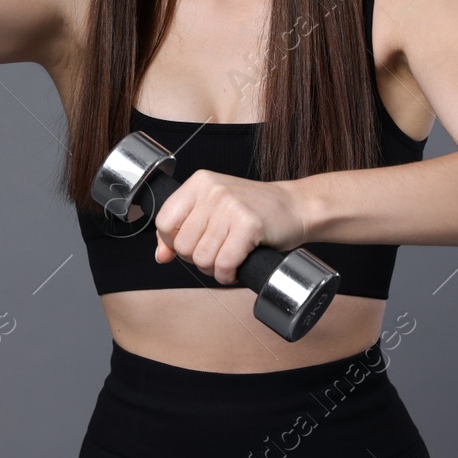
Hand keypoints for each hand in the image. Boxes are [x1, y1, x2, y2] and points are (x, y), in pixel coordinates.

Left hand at [152, 170, 307, 283]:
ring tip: (229, 258)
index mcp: (198, 182)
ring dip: (215, 269)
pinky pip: (223, 264)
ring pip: (201, 258)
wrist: (297, 207)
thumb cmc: (254, 211)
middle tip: (218, 252)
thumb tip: (160, 256)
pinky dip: (228, 274)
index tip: (194, 244)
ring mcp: (230, 206)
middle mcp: (212, 190)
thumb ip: (182, 229)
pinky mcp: (249, 224)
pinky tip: (238, 266)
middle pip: (181, 245)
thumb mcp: (212, 210)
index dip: (173, 242)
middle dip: (198, 258)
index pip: (163, 222)